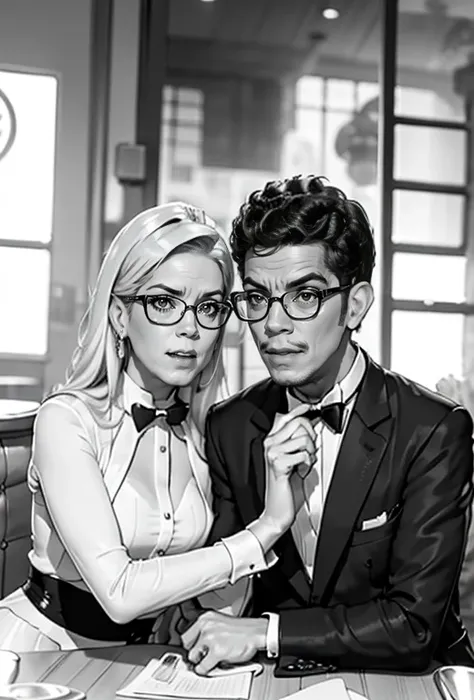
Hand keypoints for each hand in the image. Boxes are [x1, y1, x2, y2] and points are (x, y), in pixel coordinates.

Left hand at [181, 611, 266, 674]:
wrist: (256, 632)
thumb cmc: (241, 628)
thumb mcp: (219, 620)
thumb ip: (205, 627)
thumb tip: (194, 640)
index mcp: (205, 617)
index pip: (185, 630)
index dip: (188, 642)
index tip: (189, 646)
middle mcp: (205, 625)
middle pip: (186, 643)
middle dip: (192, 650)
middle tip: (199, 654)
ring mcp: (210, 638)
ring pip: (193, 655)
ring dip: (199, 660)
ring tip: (207, 659)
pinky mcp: (217, 651)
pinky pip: (202, 666)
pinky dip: (204, 669)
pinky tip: (209, 667)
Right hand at [262, 404, 315, 530]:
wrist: (276, 511)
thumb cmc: (284, 488)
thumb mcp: (292, 460)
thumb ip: (297, 443)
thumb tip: (310, 427)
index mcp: (271, 442)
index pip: (286, 418)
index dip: (300, 410)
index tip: (309, 406)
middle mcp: (270, 444)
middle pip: (299, 423)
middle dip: (311, 436)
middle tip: (309, 451)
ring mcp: (272, 453)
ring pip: (304, 439)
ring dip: (310, 453)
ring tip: (303, 464)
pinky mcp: (278, 463)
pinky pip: (304, 454)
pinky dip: (307, 464)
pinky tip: (300, 471)